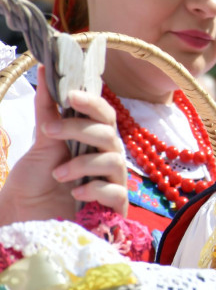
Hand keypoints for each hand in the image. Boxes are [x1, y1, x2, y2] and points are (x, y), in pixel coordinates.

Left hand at [0, 68, 126, 224]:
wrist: (27, 219)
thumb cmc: (38, 182)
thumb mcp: (41, 142)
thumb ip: (48, 110)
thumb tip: (44, 70)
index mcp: (92, 140)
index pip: (104, 114)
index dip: (91, 102)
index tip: (69, 94)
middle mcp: (106, 157)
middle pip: (109, 133)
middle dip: (79, 128)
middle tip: (49, 132)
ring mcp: (113, 182)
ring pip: (114, 160)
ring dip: (83, 163)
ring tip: (59, 174)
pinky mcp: (114, 207)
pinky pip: (115, 192)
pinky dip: (94, 190)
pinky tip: (76, 195)